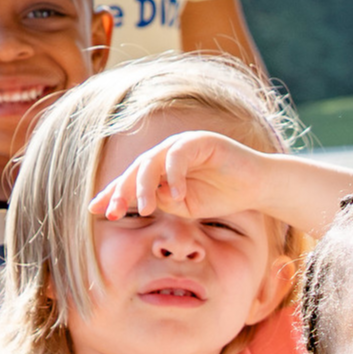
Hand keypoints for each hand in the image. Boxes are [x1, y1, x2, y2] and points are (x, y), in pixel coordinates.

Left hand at [90, 130, 274, 223]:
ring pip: (152, 161)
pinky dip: (175, 176)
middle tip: (113, 212)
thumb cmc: (222, 195)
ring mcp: (182, 145)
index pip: (130, 180)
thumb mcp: (185, 206)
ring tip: (144, 209)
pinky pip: (179, 156)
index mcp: (159, 169)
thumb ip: (162, 201)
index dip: (112, 194)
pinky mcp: (201, 141)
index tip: (95, 211)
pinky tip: (177, 195)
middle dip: (121, 191)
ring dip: (144, 186)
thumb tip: (143, 201)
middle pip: (135, 170)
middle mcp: (165, 153)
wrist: (256, 186)